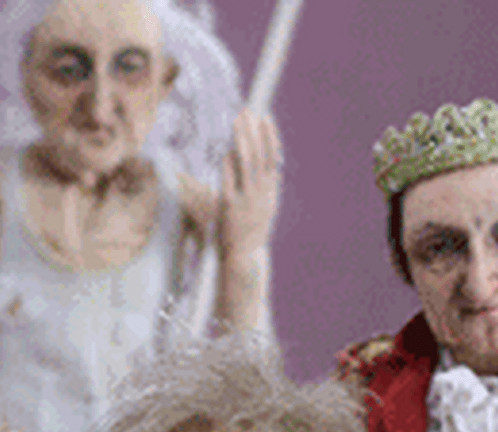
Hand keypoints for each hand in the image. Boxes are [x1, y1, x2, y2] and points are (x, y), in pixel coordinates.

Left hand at [217, 109, 282, 258]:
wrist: (246, 255)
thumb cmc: (252, 228)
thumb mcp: (264, 204)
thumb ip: (264, 183)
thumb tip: (262, 160)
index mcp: (271, 190)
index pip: (273, 157)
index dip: (269, 135)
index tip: (264, 116)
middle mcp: (261, 192)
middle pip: (259, 155)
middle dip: (253, 131)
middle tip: (246, 111)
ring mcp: (247, 198)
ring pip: (246, 163)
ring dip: (241, 140)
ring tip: (236, 122)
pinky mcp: (230, 206)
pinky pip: (229, 179)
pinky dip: (228, 163)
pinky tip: (225, 150)